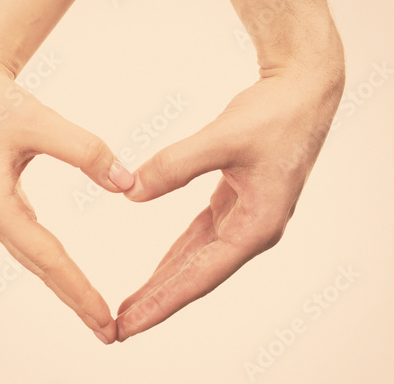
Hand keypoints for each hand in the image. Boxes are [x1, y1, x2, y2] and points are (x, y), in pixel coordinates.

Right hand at [0, 67, 133, 343]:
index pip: (47, 258)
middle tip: (109, 332)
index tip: (105, 316)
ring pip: (39, 261)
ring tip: (96, 313)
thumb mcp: (41, 123)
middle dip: (76, 301)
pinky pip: (36, 246)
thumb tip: (127, 184)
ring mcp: (1, 216)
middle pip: (42, 270)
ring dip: (67, 288)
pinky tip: (72, 278)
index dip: (78, 289)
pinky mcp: (8, 207)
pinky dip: (58, 266)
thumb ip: (86, 151)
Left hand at [116, 58, 344, 340]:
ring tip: (134, 302)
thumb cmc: (275, 117)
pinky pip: (199, 237)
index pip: (200, 274)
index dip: (162, 301)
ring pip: (196, 260)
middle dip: (158, 300)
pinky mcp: (234, 204)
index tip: (129, 323)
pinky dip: (177, 254)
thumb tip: (133, 193)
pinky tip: (161, 267)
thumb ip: (175, 165)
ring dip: (165, 280)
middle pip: (196, 275)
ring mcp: (244, 219)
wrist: (301, 96)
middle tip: (121, 326)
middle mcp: (251, 230)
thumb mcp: (223, 138)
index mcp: (256, 225)